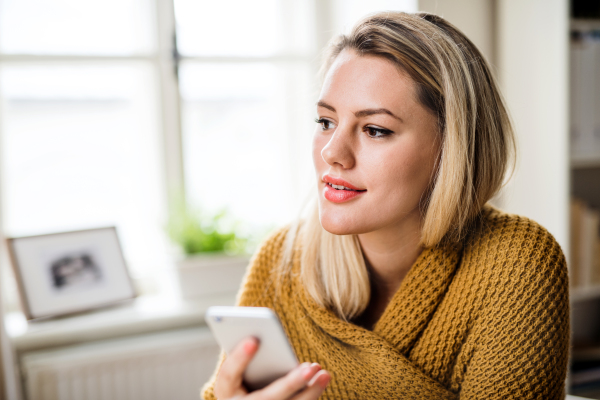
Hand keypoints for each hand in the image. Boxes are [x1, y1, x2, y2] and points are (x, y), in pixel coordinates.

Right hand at [214, 337, 330, 399]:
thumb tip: (264, 337)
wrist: (243, 397)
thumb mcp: (239, 366)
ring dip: (310, 391)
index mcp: (225, 390)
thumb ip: (248, 354)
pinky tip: (321, 379)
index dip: (239, 357)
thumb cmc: (242, 374)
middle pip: (267, 398)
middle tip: (309, 368)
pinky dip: (311, 394)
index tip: (253, 339)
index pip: (229, 375)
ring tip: (324, 372)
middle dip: (290, 383)